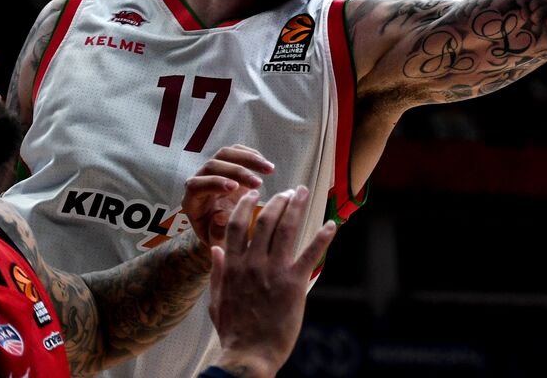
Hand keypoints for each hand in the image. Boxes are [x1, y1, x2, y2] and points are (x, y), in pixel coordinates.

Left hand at [182, 144, 273, 250]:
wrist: (223, 226)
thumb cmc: (217, 235)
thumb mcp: (216, 239)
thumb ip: (216, 232)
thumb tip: (221, 217)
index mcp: (192, 201)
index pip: (196, 186)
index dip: (214, 184)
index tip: (235, 188)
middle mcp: (199, 181)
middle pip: (213, 166)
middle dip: (237, 172)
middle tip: (258, 184)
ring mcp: (213, 170)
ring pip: (225, 154)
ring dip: (249, 159)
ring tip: (269, 170)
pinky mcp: (227, 164)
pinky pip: (236, 151)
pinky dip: (253, 155)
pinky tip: (266, 166)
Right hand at [209, 187, 338, 377]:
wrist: (250, 355)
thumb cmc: (234, 332)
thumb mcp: (217, 302)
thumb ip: (217, 273)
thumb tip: (215, 248)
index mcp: (233, 267)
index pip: (237, 225)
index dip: (245, 205)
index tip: (254, 193)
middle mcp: (253, 264)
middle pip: (265, 220)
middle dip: (278, 200)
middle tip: (288, 191)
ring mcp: (274, 272)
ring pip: (286, 229)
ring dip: (297, 207)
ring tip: (304, 192)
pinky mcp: (294, 283)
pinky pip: (311, 254)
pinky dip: (323, 237)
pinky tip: (332, 224)